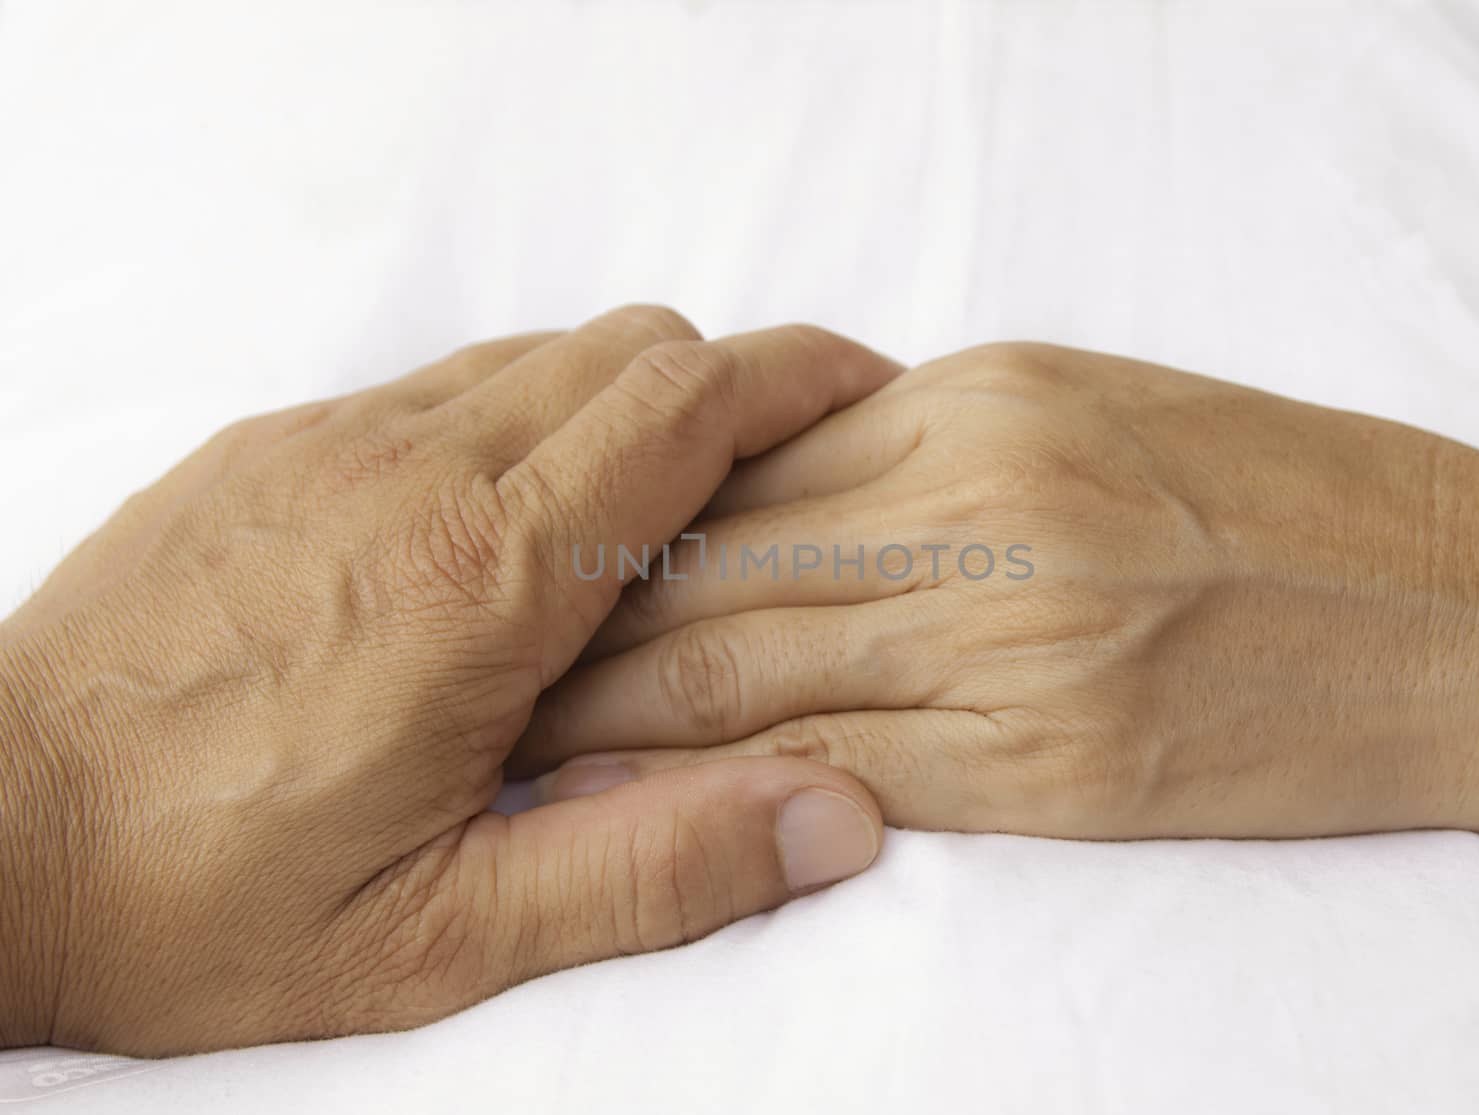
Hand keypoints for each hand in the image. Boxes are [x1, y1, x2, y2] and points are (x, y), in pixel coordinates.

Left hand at [0, 307, 892, 1055]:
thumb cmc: (202, 903)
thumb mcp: (444, 939)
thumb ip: (655, 869)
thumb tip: (836, 814)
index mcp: (486, 579)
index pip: (687, 403)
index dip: (800, 380)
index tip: (865, 394)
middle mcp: (415, 470)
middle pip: (627, 347)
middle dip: (729, 383)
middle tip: (779, 473)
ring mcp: (331, 441)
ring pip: (535, 354)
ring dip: (623, 401)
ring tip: (652, 515)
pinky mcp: (270, 446)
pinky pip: (438, 384)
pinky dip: (520, 417)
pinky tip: (506, 529)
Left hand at [514, 342, 1478, 848]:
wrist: (1465, 617)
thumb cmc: (1289, 498)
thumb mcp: (1092, 406)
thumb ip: (928, 445)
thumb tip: (779, 476)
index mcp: (980, 402)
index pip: (736, 448)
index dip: (612, 502)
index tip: (534, 542)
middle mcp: (983, 506)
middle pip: (712, 554)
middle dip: (573, 609)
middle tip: (472, 647)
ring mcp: (1012, 638)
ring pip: (747, 663)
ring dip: (611, 701)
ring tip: (505, 731)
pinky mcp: (1048, 763)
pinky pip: (838, 768)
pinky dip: (714, 784)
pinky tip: (628, 801)